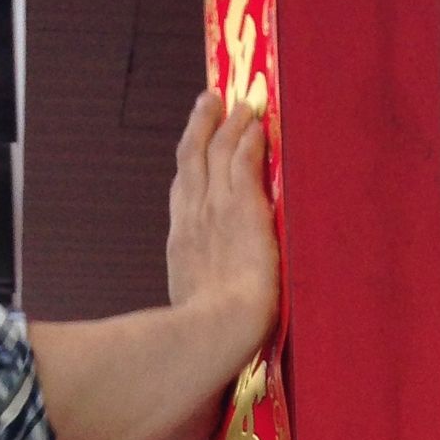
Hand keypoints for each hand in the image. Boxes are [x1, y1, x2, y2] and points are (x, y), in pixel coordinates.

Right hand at [166, 90, 277, 374]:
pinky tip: (257, 126)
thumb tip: (194, 313)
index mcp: (181, 246)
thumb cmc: (205, 336)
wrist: (214, 331)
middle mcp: (193, 218)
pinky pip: (244, 160)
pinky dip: (248, 139)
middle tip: (209, 103)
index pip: (183, 196)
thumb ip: (197, 298)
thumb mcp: (191, 313)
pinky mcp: (242, 207)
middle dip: (201, 128)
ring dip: (229, 124)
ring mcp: (215, 208)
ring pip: (219, 151)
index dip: (190, 168)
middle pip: (193, 160)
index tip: (194, 148)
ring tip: (240, 106)